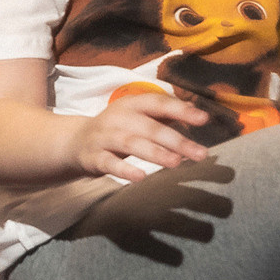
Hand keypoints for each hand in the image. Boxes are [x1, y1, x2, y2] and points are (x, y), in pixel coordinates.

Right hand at [71, 88, 211, 180]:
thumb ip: (163, 115)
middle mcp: (117, 118)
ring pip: (131, 144)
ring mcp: (104, 137)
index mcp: (131, 104)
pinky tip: (140, 177)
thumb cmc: (117, 129)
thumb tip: (195, 112)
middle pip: (150, 127)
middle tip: (200, 154)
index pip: (158, 103)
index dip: (181, 110)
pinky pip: (109, 163)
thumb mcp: (137, 117)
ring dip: (155, 153)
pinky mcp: (93, 157)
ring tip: (176, 163)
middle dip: (176, 140)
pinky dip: (124, 169)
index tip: (204, 119)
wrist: (75, 142)